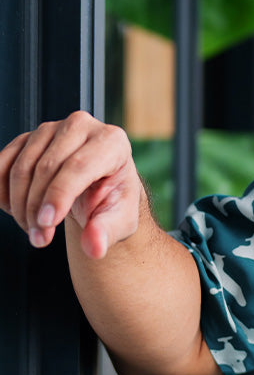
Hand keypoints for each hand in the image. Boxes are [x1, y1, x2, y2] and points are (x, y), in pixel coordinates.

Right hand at [0, 111, 142, 258]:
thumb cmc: (113, 201)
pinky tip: (17, 211)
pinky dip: (3, 192)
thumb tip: (95, 248)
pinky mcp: (26, 138)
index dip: (59, 196)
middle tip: (40, 239)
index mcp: (112, 142)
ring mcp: (50, 129)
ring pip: (21, 168)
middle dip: (37, 208)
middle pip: (46, 168)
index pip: (79, 166)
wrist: (99, 188)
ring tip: (33, 230)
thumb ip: (107, 232)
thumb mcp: (120, 220)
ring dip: (20, 205)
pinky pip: (2, 165)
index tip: (46, 224)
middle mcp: (81, 126)